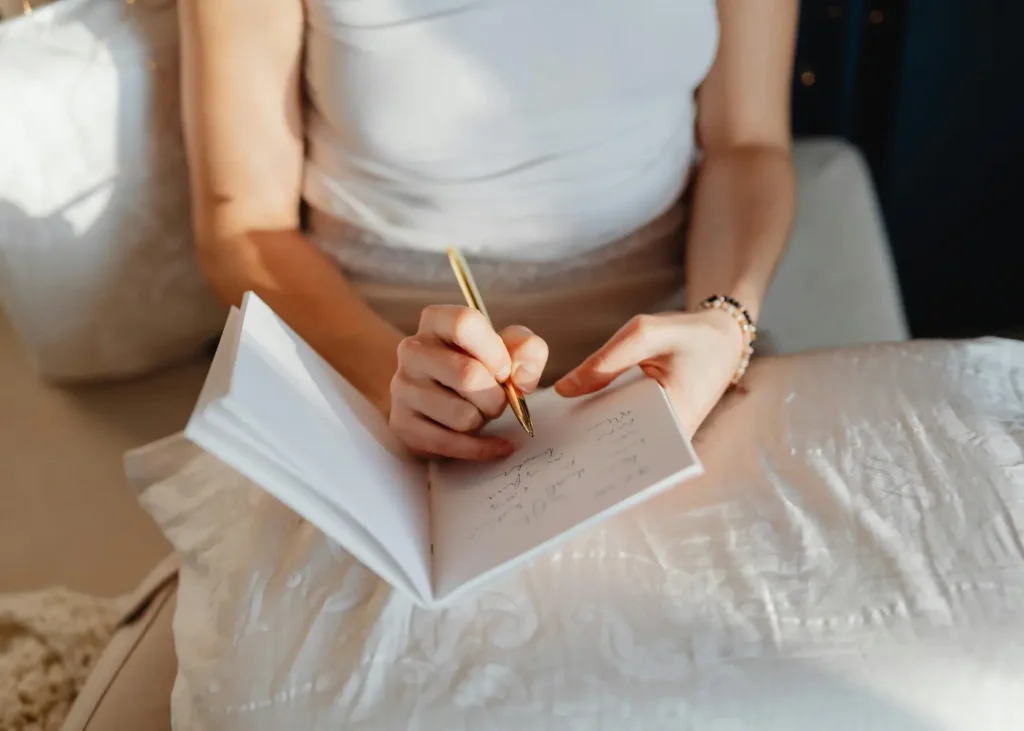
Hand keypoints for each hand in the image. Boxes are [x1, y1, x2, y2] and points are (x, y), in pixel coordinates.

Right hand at [389, 305, 548, 459]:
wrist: (442, 400)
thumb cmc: (479, 367)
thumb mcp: (509, 349)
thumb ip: (527, 350)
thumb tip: (521, 377)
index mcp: (435, 321)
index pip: (464, 323)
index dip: (495, 352)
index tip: (505, 371)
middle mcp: (412, 350)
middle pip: (467, 375)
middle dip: (496, 396)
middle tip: (496, 399)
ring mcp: (402, 388)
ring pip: (462, 415)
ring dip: (483, 420)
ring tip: (479, 413)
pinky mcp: (403, 424)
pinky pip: (452, 444)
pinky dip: (482, 448)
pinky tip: (494, 444)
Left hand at [554, 309, 745, 436]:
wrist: (721, 341)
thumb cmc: (686, 335)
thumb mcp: (644, 334)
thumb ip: (604, 361)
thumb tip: (564, 390)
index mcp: (677, 419)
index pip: (631, 447)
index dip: (598, 453)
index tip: (567, 455)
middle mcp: (671, 438)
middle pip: (622, 451)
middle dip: (589, 450)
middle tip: (551, 452)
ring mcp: (663, 436)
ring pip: (620, 444)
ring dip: (592, 439)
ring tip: (555, 441)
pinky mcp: (654, 428)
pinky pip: (623, 430)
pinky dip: (602, 424)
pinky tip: (573, 421)